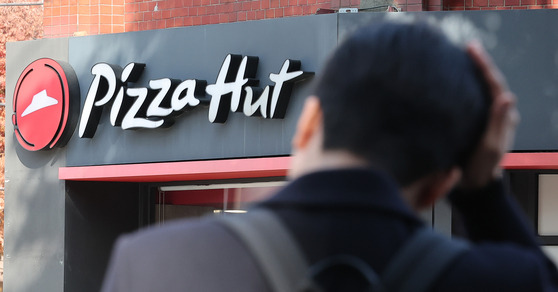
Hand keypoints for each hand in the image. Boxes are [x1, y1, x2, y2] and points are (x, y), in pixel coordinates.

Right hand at [460, 41, 519, 188]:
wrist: (474, 185)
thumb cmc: (481, 168)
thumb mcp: (490, 147)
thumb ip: (498, 122)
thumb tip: (507, 97)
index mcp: (504, 117)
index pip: (495, 85)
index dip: (484, 65)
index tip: (472, 50)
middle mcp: (499, 114)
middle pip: (491, 83)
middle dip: (481, 64)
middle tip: (468, 47)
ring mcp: (488, 119)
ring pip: (483, 90)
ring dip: (474, 73)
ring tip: (462, 58)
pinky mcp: (477, 123)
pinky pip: (474, 99)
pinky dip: (467, 86)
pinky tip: (456, 81)